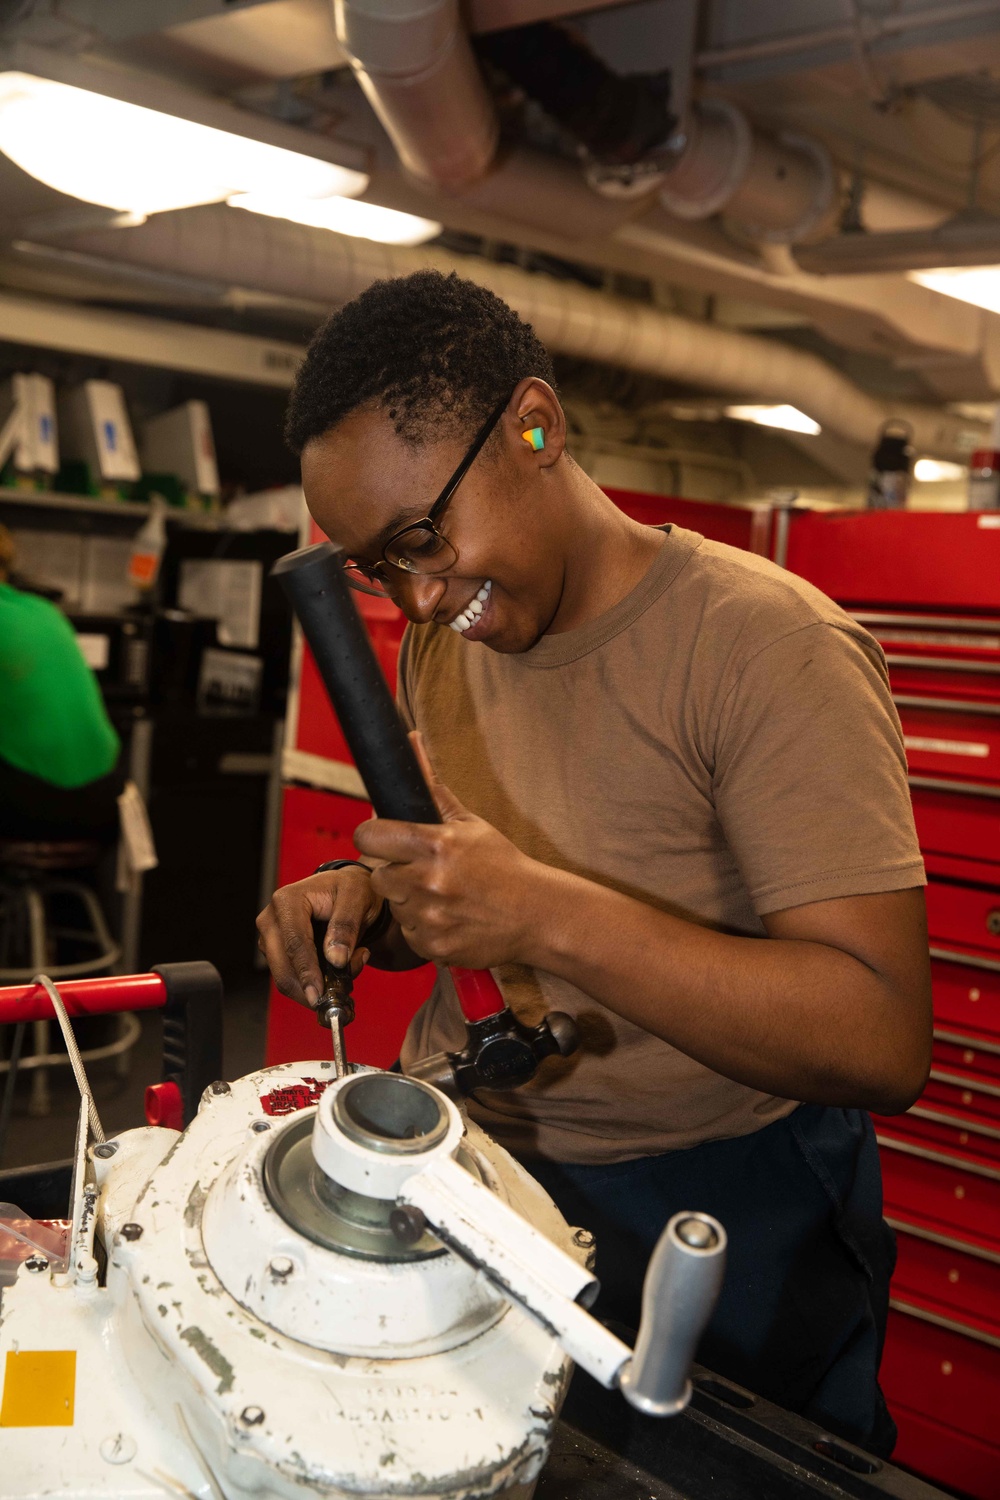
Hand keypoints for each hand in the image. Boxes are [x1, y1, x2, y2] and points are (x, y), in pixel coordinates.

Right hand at [256, 866, 380, 1008]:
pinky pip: (292, 979)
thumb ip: (347, 925)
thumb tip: (336, 959)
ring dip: (317, 986)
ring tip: (351, 971)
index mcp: (287, 900)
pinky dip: (315, 984)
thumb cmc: (351, 890)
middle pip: (283, 967)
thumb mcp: (358, 897)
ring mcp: (270, 938)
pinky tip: (338, 972)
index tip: (317, 996)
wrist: (345, 891)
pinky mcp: (276, 953)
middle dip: (311, 987)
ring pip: (286, 978)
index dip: (307, 972)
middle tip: (346, 991)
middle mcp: (271, 919)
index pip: (295, 943)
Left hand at [353, 733, 547, 968]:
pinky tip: (449, 918)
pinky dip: (423, 928)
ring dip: (409, 901)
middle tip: (421, 871)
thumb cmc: (502, 864)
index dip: (372, 837)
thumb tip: (410, 740)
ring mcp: (429, 917)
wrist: (537, 913)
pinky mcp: (432, 946)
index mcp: (435, 844)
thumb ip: (432, 788)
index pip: (369, 836)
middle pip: (377, 874)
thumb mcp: (469, 823)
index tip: (383, 840)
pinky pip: (409, 934)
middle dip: (394, 872)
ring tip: (442, 896)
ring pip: (393, 906)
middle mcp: (427, 881)